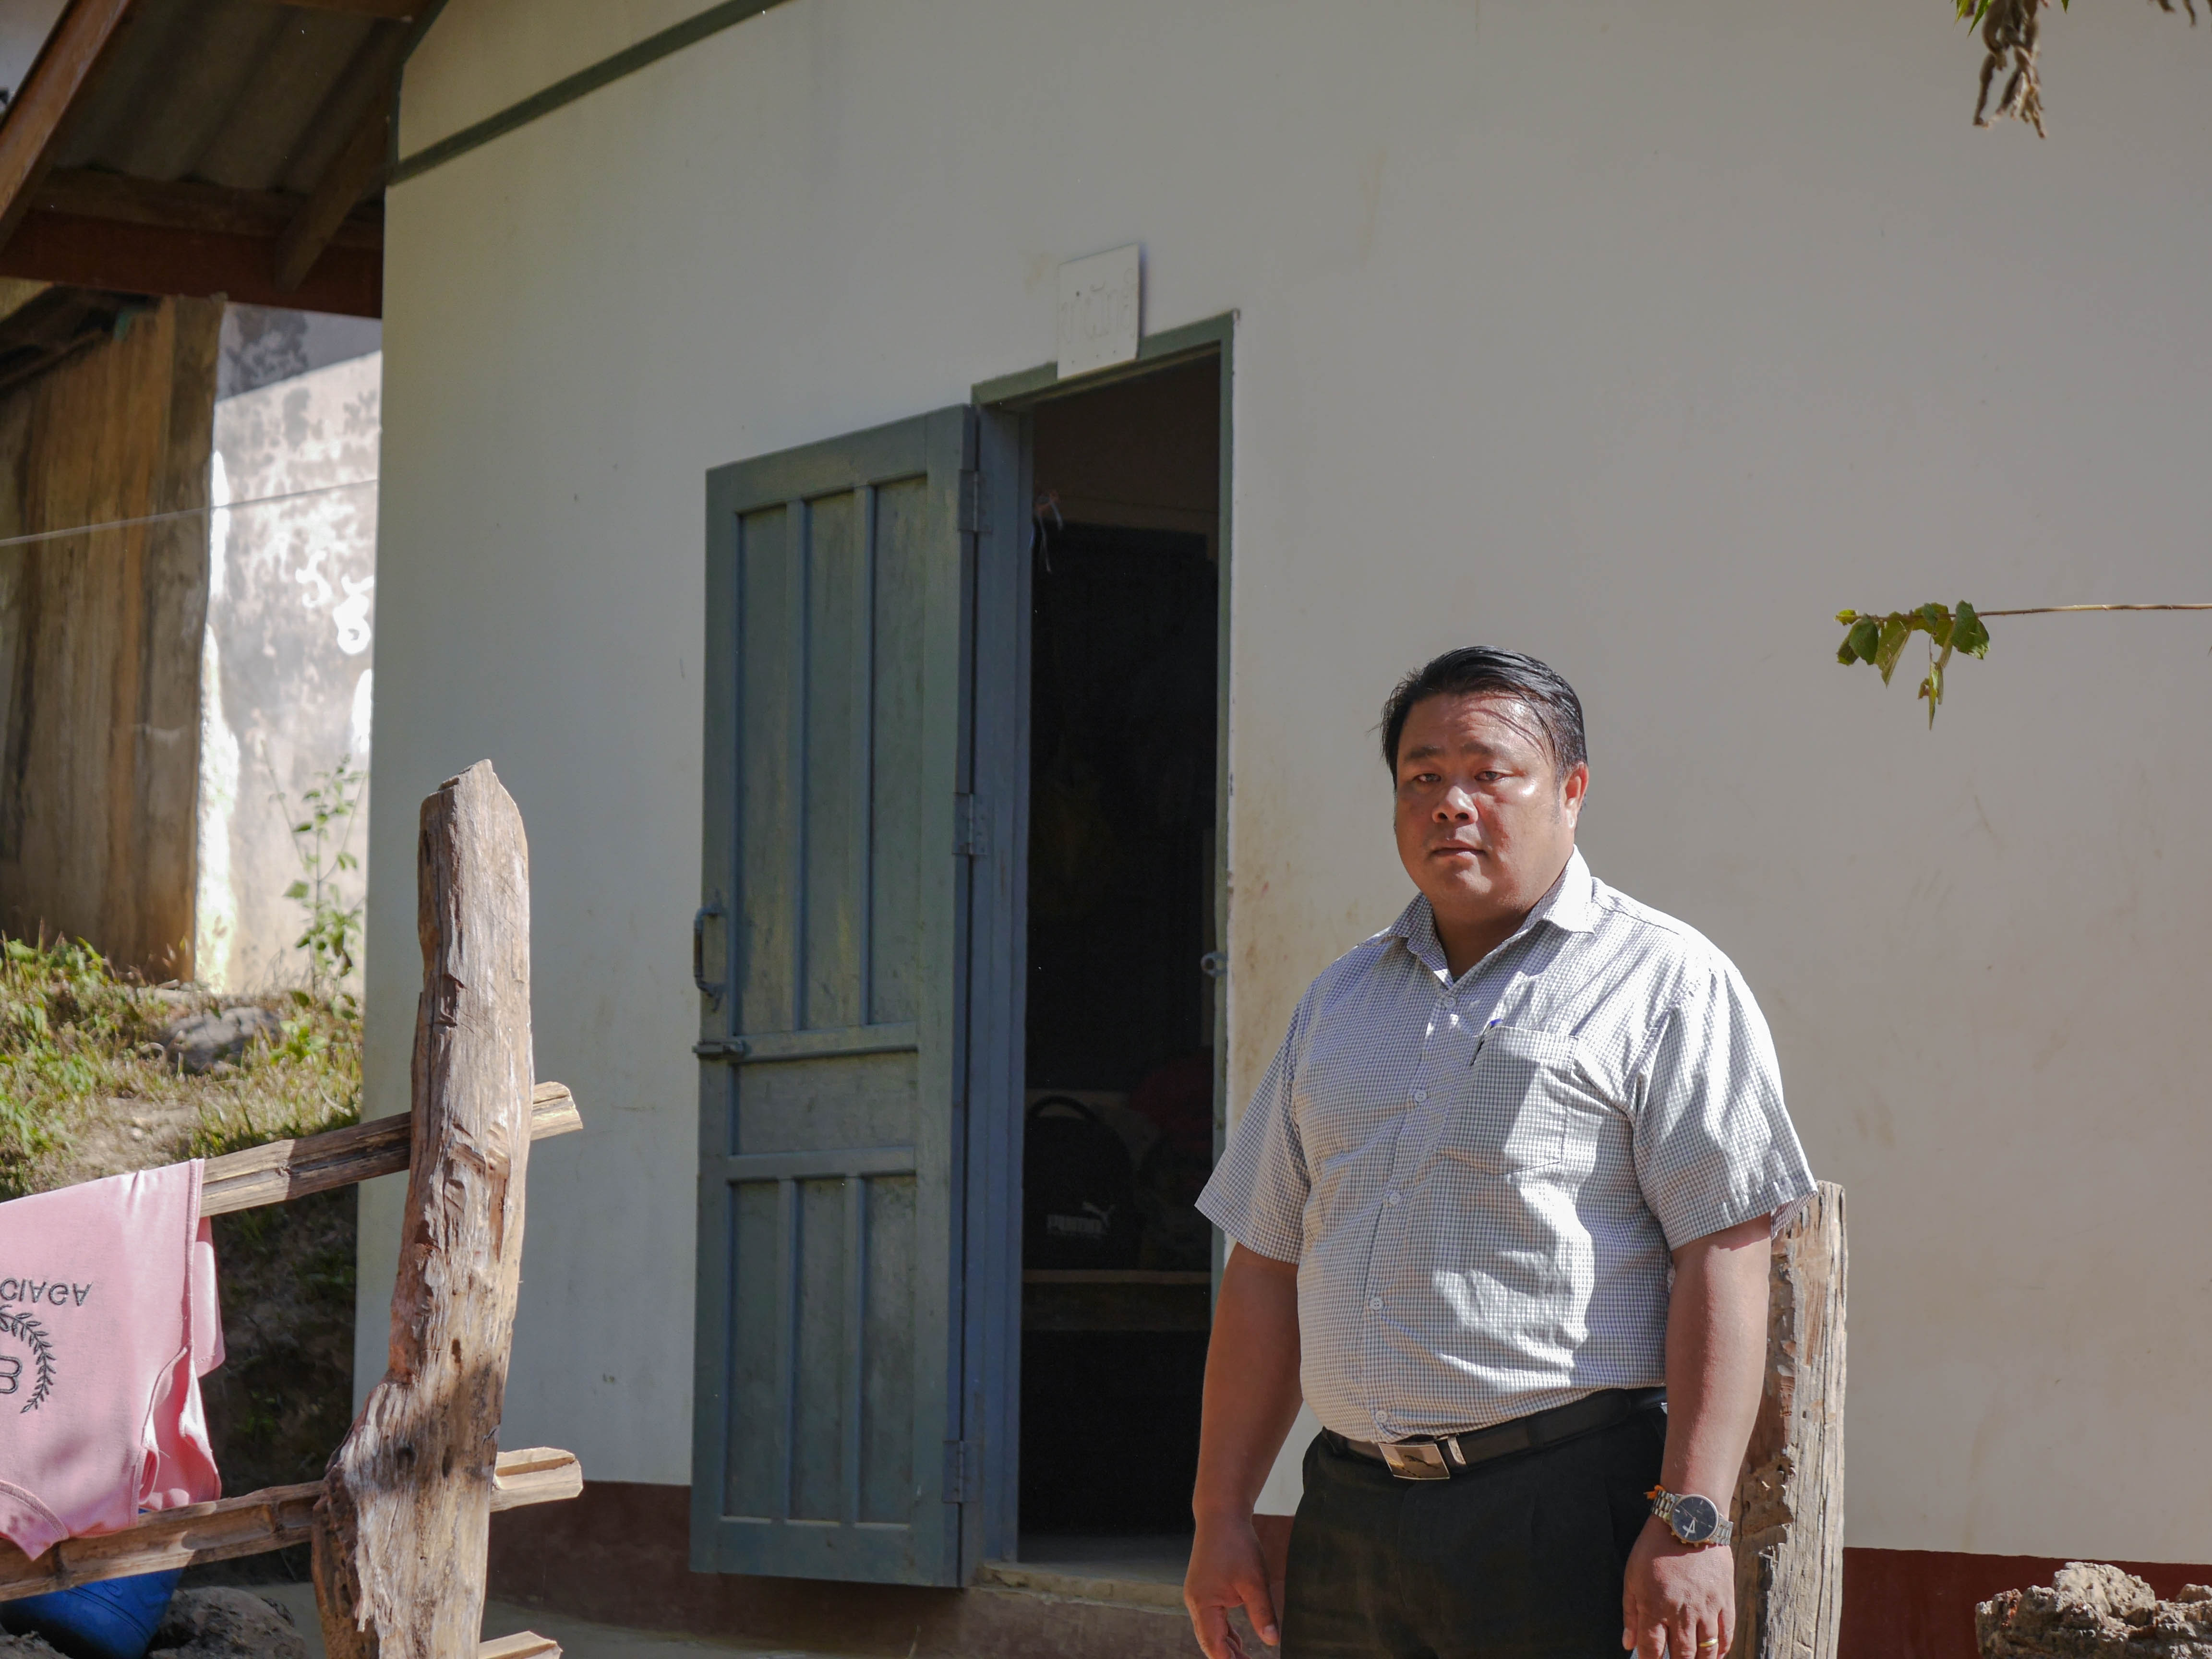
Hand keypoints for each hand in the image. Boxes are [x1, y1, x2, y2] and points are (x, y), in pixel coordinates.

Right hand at [1185, 1512, 1280, 1658]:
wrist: (1221, 1515)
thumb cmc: (1237, 1544)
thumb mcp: (1255, 1581)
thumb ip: (1262, 1613)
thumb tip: (1272, 1642)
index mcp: (1203, 1603)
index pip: (1214, 1646)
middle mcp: (1195, 1603)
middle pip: (1209, 1642)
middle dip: (1228, 1658)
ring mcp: (1197, 1596)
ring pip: (1210, 1632)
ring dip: (1227, 1647)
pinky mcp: (1203, 1590)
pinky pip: (1212, 1619)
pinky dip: (1224, 1632)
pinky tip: (1238, 1642)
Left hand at [1622, 1516, 1734, 1657]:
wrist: (1689, 1520)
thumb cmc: (1654, 1547)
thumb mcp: (1632, 1576)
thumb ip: (1631, 1613)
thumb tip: (1628, 1643)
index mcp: (1655, 1606)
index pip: (1651, 1649)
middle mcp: (1682, 1612)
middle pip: (1681, 1655)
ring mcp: (1706, 1608)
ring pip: (1706, 1650)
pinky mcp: (1725, 1600)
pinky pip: (1727, 1634)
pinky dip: (1722, 1649)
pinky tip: (1716, 1655)